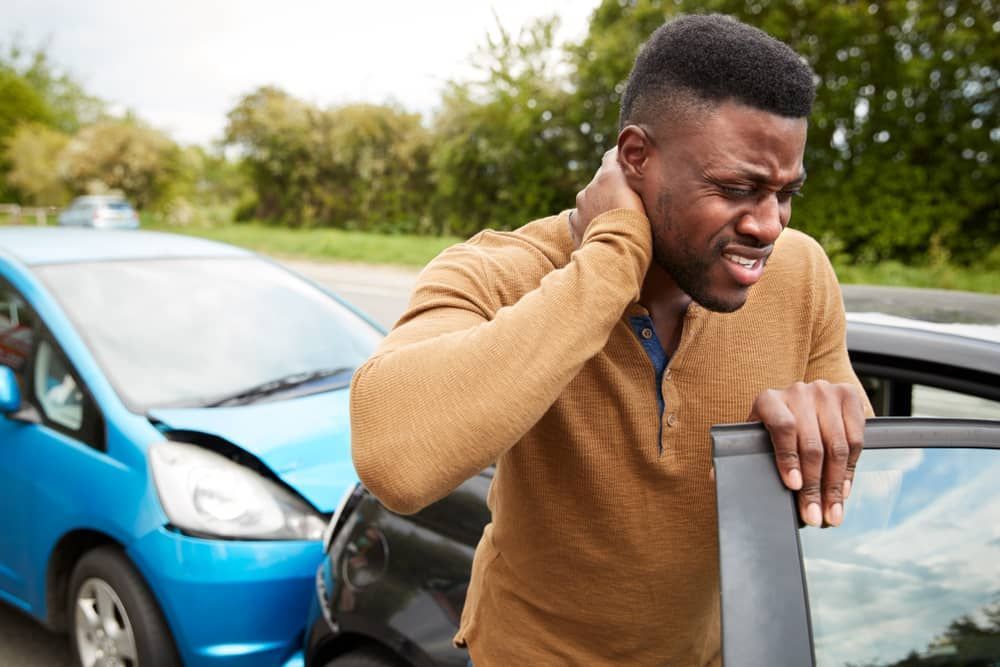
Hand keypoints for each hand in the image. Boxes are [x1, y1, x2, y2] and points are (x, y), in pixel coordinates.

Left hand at [570, 148, 645, 247]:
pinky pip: (582, 216)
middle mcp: (591, 186)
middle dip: (610, 187)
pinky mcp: (574, 222)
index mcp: (609, 176)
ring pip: (591, 199)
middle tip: (624, 200)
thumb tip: (632, 169)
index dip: (618, 160)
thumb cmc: (637, 224)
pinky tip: (602, 231)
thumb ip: (635, 181)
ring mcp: (581, 205)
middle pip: (601, 180)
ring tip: (614, 220)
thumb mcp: (644, 198)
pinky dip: (590, 221)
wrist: (615, 252)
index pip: (611, 157)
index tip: (626, 163)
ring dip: (600, 205)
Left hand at [747, 380, 865, 527]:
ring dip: (835, 485)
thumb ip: (740, 454)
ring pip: (837, 445)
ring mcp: (826, 392)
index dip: (788, 458)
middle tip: (814, 516)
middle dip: (814, 487)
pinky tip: (843, 490)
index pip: (782, 428)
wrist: (799, 399)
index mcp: (768, 400)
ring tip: (832, 513)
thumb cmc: (772, 424)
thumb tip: (715, 478)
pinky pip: (856, 439)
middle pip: (812, 444)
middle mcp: (798, 392)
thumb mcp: (755, 435)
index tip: (793, 486)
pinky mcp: (850, 397)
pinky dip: (850, 469)